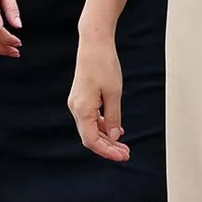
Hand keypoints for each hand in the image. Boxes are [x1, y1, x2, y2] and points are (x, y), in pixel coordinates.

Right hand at [68, 31, 127, 160]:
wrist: (94, 45)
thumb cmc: (104, 66)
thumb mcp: (114, 93)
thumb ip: (114, 116)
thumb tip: (114, 135)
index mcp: (82, 109)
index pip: (92, 140)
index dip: (107, 151)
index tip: (122, 156)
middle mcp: (76, 108)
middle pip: (90, 137)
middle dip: (108, 147)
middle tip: (126, 153)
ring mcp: (77, 103)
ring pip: (90, 128)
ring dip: (106, 137)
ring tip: (123, 145)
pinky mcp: (81, 98)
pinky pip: (91, 118)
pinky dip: (102, 126)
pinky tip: (115, 129)